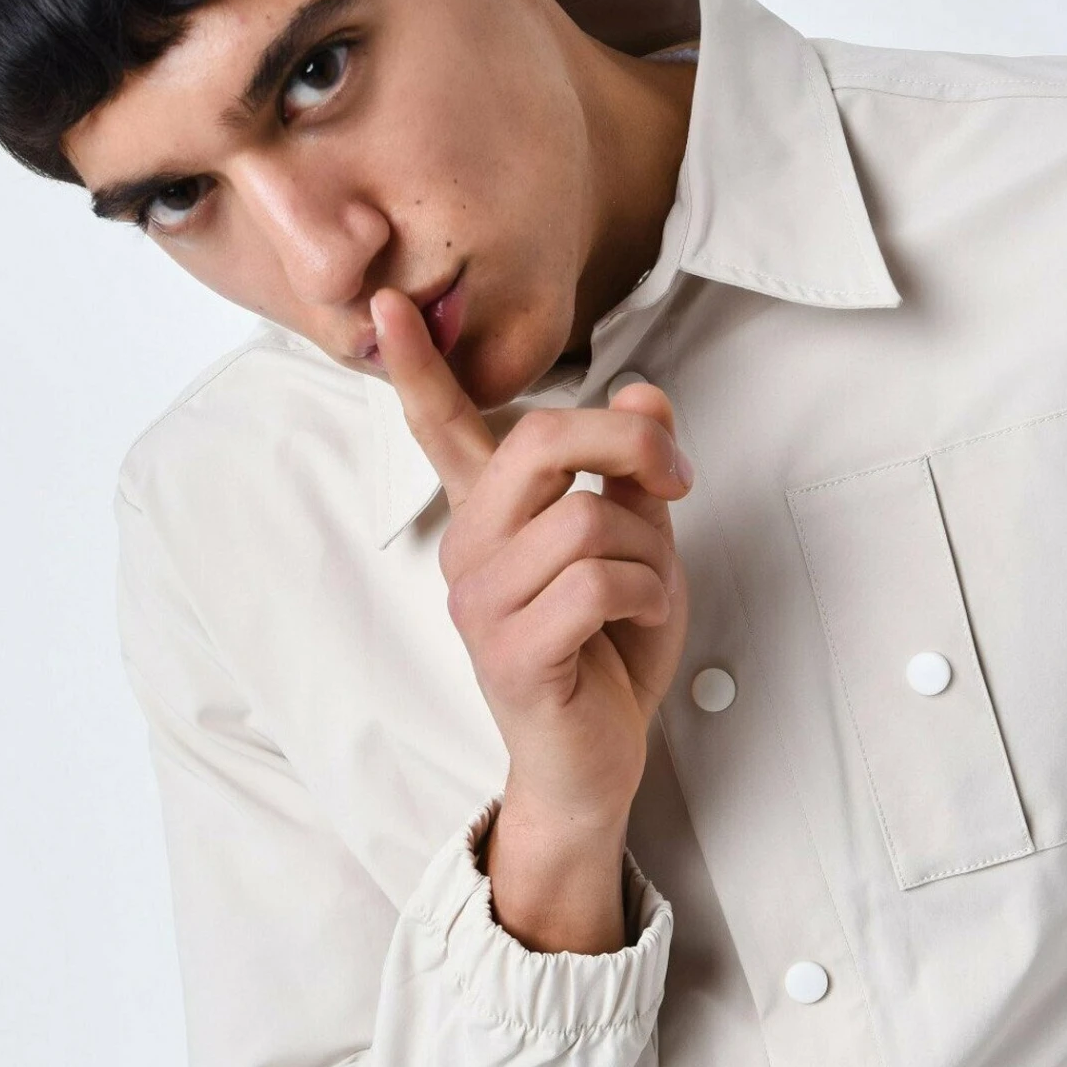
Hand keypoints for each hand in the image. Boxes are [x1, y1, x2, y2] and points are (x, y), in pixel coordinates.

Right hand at [369, 287, 691, 832]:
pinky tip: (639, 621)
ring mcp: (481, 601)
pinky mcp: (511, 651)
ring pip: (589, 520)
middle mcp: (471, 550)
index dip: (420, 365)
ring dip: (651, 555)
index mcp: (491, 517)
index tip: (389, 300)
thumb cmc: (607, 658)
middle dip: (632, 447)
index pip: (443, 429)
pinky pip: (598, 582)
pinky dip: (647, 594)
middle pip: (546, 441)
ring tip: (648, 594)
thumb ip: (634, 476)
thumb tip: (643, 393)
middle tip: (678, 481)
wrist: (594, 765)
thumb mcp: (637, 550)